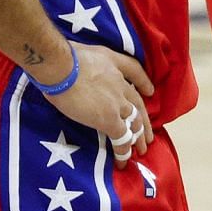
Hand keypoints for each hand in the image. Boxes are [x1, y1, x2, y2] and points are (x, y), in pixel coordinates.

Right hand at [36, 43, 153, 167]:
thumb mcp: (84, 51)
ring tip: (142, 150)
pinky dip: (124, 150)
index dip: (143, 83)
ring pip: (134, 122)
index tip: (150, 91)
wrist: (61, 67)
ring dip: (138, 137)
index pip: (135, 73)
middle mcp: (120, 84)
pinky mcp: (109, 119)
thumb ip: (88, 62)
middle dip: (144, 121)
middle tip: (148, 135)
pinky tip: (123, 160)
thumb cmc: (63, 56)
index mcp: (114, 64)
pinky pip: (121, 138)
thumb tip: (76, 69)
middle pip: (138, 104)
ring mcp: (117, 103)